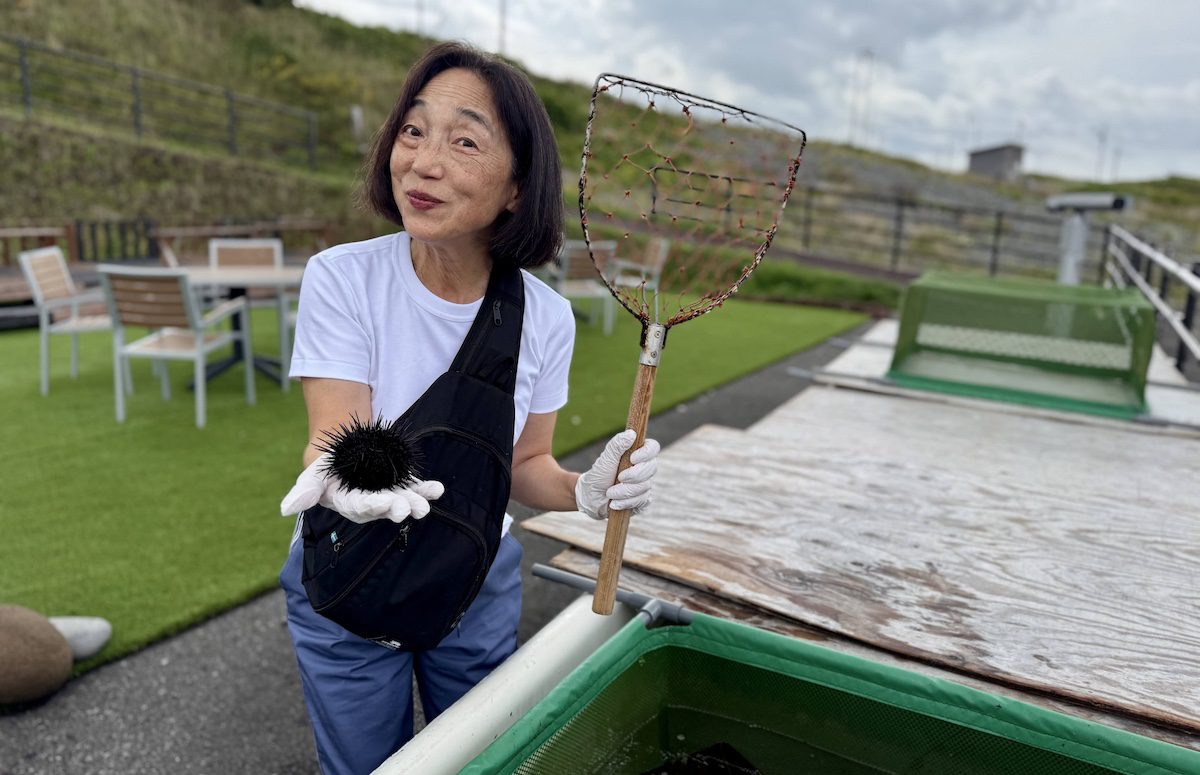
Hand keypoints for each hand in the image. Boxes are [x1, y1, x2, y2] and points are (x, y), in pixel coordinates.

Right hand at [281, 453, 444, 523]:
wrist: (346, 455)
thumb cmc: (327, 470)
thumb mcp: (312, 477)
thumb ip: (304, 493)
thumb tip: (285, 509)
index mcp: (351, 506)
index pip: (362, 507)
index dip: (373, 505)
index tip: (384, 503)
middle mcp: (374, 505)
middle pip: (386, 508)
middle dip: (397, 508)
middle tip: (407, 509)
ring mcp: (391, 495)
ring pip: (404, 501)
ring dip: (416, 502)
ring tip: (426, 504)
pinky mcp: (404, 485)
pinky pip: (417, 488)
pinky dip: (427, 489)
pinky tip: (437, 489)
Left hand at [574, 429, 659, 519]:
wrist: (591, 497)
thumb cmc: (599, 475)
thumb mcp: (605, 459)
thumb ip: (616, 445)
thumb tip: (631, 434)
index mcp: (638, 454)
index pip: (653, 448)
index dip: (646, 453)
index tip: (632, 458)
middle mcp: (644, 468)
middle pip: (651, 468)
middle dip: (634, 475)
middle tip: (618, 478)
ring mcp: (645, 485)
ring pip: (645, 487)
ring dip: (624, 491)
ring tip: (609, 493)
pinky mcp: (642, 500)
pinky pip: (642, 501)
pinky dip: (626, 503)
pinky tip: (614, 503)